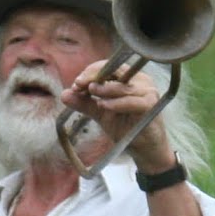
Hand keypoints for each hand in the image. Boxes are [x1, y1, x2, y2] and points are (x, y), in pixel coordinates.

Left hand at [60, 59, 174, 171]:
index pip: (109, 67)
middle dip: (94, 76)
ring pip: (123, 86)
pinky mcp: (151, 105)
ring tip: (89, 92)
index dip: (91, 72)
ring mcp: (148, 92)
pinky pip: (132, 101)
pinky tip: (103, 106)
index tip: (76, 84)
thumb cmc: (125, 127)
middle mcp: (141, 81)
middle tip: (78, 85)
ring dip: (104, 89)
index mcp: (129, 78)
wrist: (143, 148)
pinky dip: (116, 103)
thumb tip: (63, 94)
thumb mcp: (100, 113)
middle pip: (116, 71)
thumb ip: (84, 103)